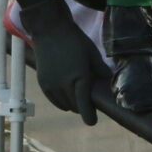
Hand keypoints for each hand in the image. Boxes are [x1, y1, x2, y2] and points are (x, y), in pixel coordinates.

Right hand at [18, 0, 104, 122]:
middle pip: (75, 106)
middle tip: (89, 102)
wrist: (50, 30)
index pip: (84, 105)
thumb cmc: (75, 39)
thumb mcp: (93, 53)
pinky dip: (62, 101)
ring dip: (72, 104)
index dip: (89, 116)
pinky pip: (54, 100)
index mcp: (79, 77)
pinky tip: (67, 95)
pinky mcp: (43, 83)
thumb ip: (101, 70)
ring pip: (64, 105)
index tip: (92, 121)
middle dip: (83, 107)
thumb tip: (109, 81)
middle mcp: (63, 84)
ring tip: (78, 95)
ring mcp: (51, 85)